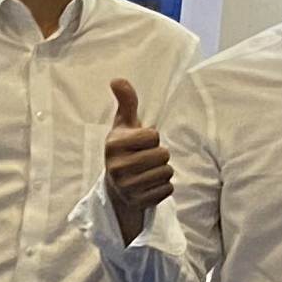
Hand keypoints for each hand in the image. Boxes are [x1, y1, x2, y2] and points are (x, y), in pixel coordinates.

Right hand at [101, 77, 172, 239]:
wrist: (116, 188)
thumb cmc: (125, 150)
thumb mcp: (123, 126)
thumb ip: (126, 102)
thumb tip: (117, 79)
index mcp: (113, 144)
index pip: (153, 135)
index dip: (152, 138)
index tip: (140, 143)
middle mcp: (117, 166)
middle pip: (163, 154)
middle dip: (159, 155)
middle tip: (145, 159)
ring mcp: (127, 187)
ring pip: (166, 172)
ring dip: (162, 172)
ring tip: (147, 172)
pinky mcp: (138, 202)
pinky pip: (167, 189)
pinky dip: (162, 187)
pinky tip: (149, 186)